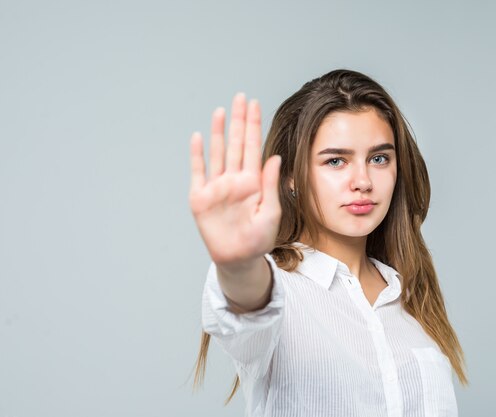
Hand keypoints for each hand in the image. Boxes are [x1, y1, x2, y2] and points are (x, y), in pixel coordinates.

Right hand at [189, 93, 281, 266]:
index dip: (253, 125)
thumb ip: (271, 184)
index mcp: (253, 181)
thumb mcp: (271, 212)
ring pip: (217, 152)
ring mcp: (217, 187)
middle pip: (235, 143)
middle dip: (238, 120)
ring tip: (221, 112)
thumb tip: (274, 157)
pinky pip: (198, 172)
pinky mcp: (200, 198)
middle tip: (240, 98)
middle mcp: (234, 179)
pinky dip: (197, 155)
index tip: (255, 104)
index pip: (253, 146)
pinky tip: (198, 137)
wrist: (238, 259)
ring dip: (218, 132)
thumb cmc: (258, 239)